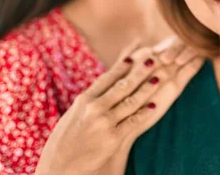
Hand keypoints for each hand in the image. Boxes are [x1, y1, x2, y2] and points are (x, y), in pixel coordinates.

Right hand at [35, 38, 202, 174]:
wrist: (59, 169)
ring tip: (159, 77)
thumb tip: (101, 89)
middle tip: (153, 59)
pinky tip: (155, 104)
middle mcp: (94, 108)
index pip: (107, 77)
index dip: (123, 65)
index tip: (135, 55)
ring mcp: (104, 122)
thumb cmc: (64, 143)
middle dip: (140, 71)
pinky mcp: (113, 138)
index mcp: (83, 100)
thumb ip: (88, 101)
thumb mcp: (73, 116)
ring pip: (131, 100)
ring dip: (147, 88)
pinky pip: (134, 121)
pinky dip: (145, 111)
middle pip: (123, 85)